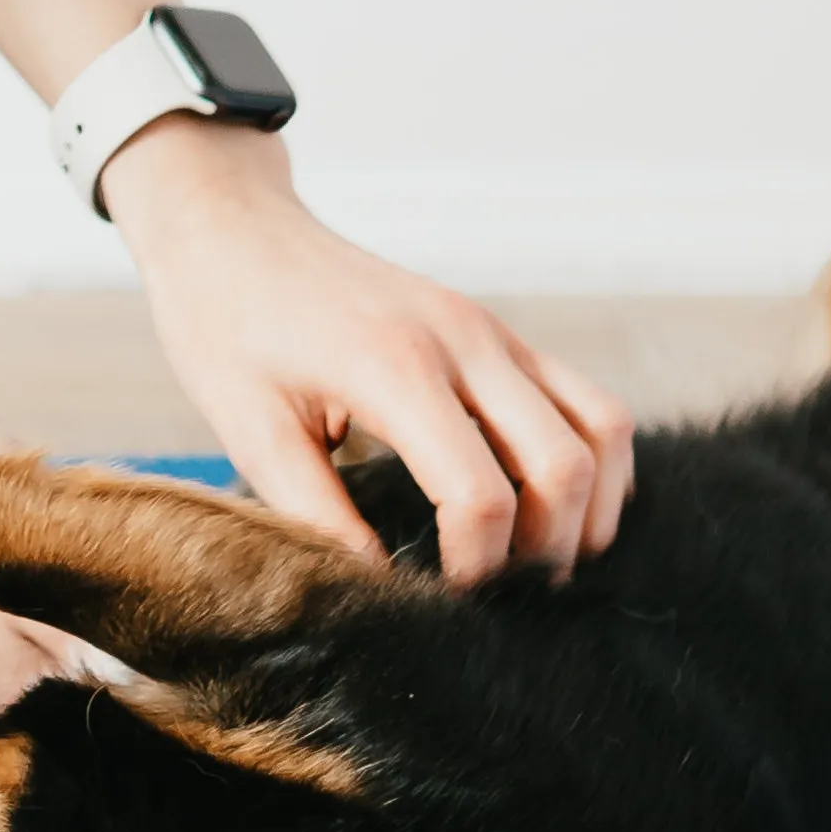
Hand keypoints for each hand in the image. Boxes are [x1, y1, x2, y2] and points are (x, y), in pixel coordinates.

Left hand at [99, 123, 631, 586]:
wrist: (233, 230)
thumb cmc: (226, 326)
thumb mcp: (248, 431)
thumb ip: (318, 518)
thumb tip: (385, 594)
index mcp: (395, 367)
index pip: (480, 495)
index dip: (475, 569)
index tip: (441, 601)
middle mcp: (464, 340)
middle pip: (565, 464)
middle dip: (546, 551)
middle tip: (498, 594)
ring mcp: (491, 329)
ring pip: (603, 426)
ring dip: (589, 506)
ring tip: (536, 558)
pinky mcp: (498, 331)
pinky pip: (587, 399)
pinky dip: (591, 461)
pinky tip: (549, 507)